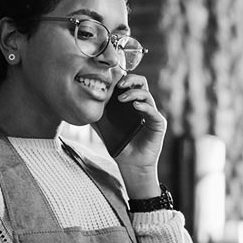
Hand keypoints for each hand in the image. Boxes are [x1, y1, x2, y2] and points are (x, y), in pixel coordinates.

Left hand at [96, 73, 167, 198]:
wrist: (131, 164)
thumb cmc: (120, 146)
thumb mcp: (104, 127)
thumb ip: (97, 115)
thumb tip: (83, 104)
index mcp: (132, 104)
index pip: (130, 84)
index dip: (122, 78)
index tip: (110, 80)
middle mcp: (144, 106)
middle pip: (142, 83)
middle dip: (130, 79)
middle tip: (119, 84)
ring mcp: (152, 114)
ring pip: (147, 95)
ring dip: (134, 93)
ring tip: (122, 98)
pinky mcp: (158, 124)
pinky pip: (153, 111)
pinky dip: (144, 106)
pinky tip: (135, 106)